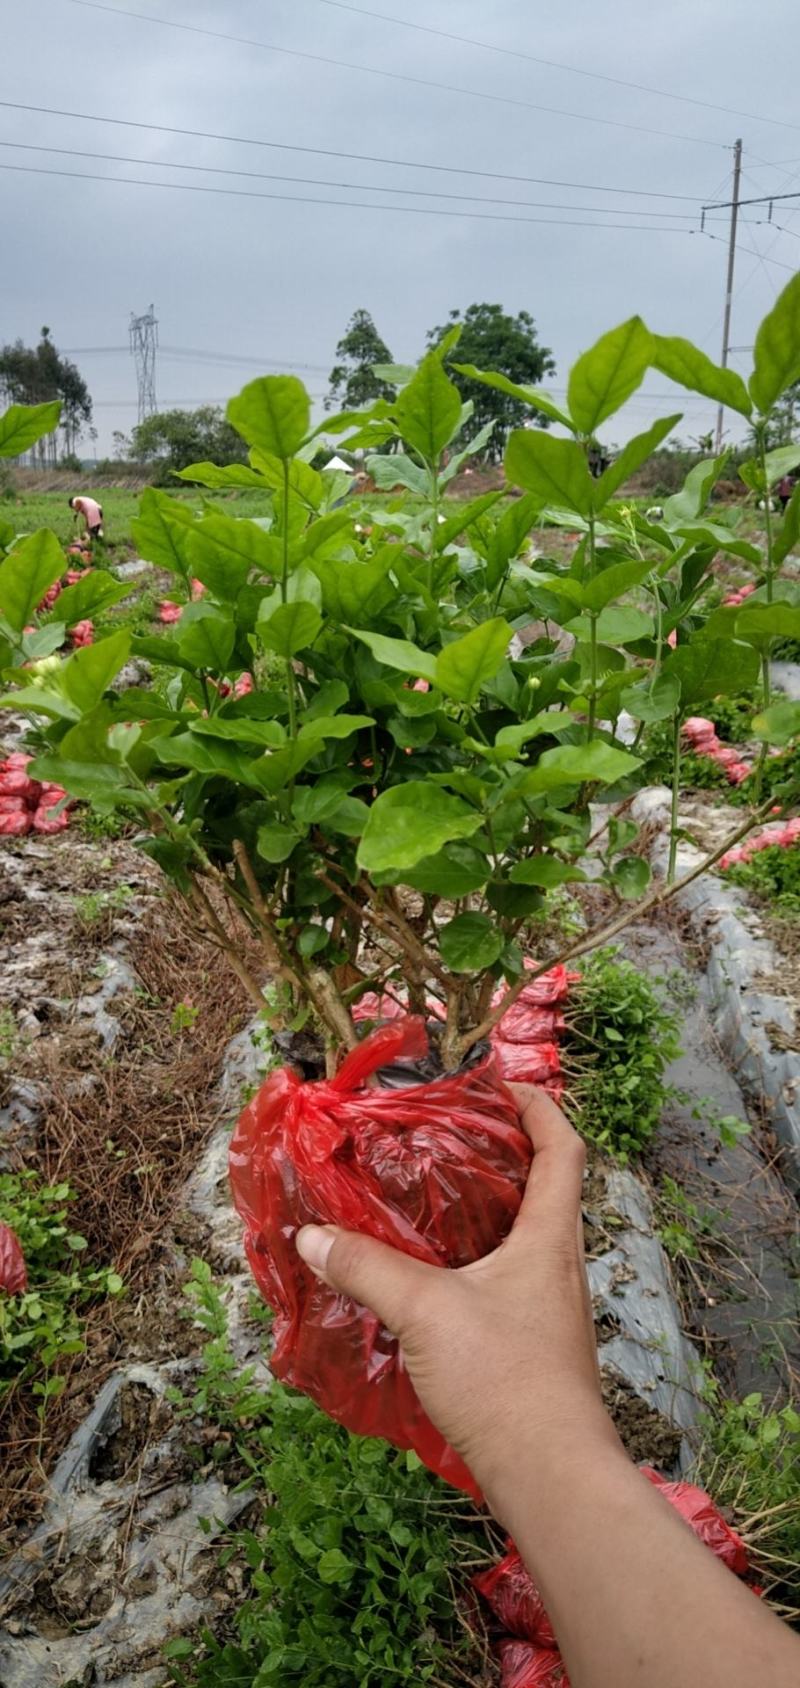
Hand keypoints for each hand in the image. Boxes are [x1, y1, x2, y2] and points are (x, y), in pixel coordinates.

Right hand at [296, 1084, 609, 1508]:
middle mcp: (559, 1264)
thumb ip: (368, 1268)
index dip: (539, 1106)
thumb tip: (313, 1237)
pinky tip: (431, 1278)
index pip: (563, 1148)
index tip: (501, 1083)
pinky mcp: (534, 1345)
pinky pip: (508, 1281)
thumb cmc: (505, 1379)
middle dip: (503, 1154)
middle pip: (545, 1187)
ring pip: (524, 1237)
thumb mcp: (426, 1312)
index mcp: (550, 1237)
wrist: (550, 1474)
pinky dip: (474, 1262)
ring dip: (486, 1211)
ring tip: (427, 1199)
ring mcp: (550, 1308)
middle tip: (447, 1135)